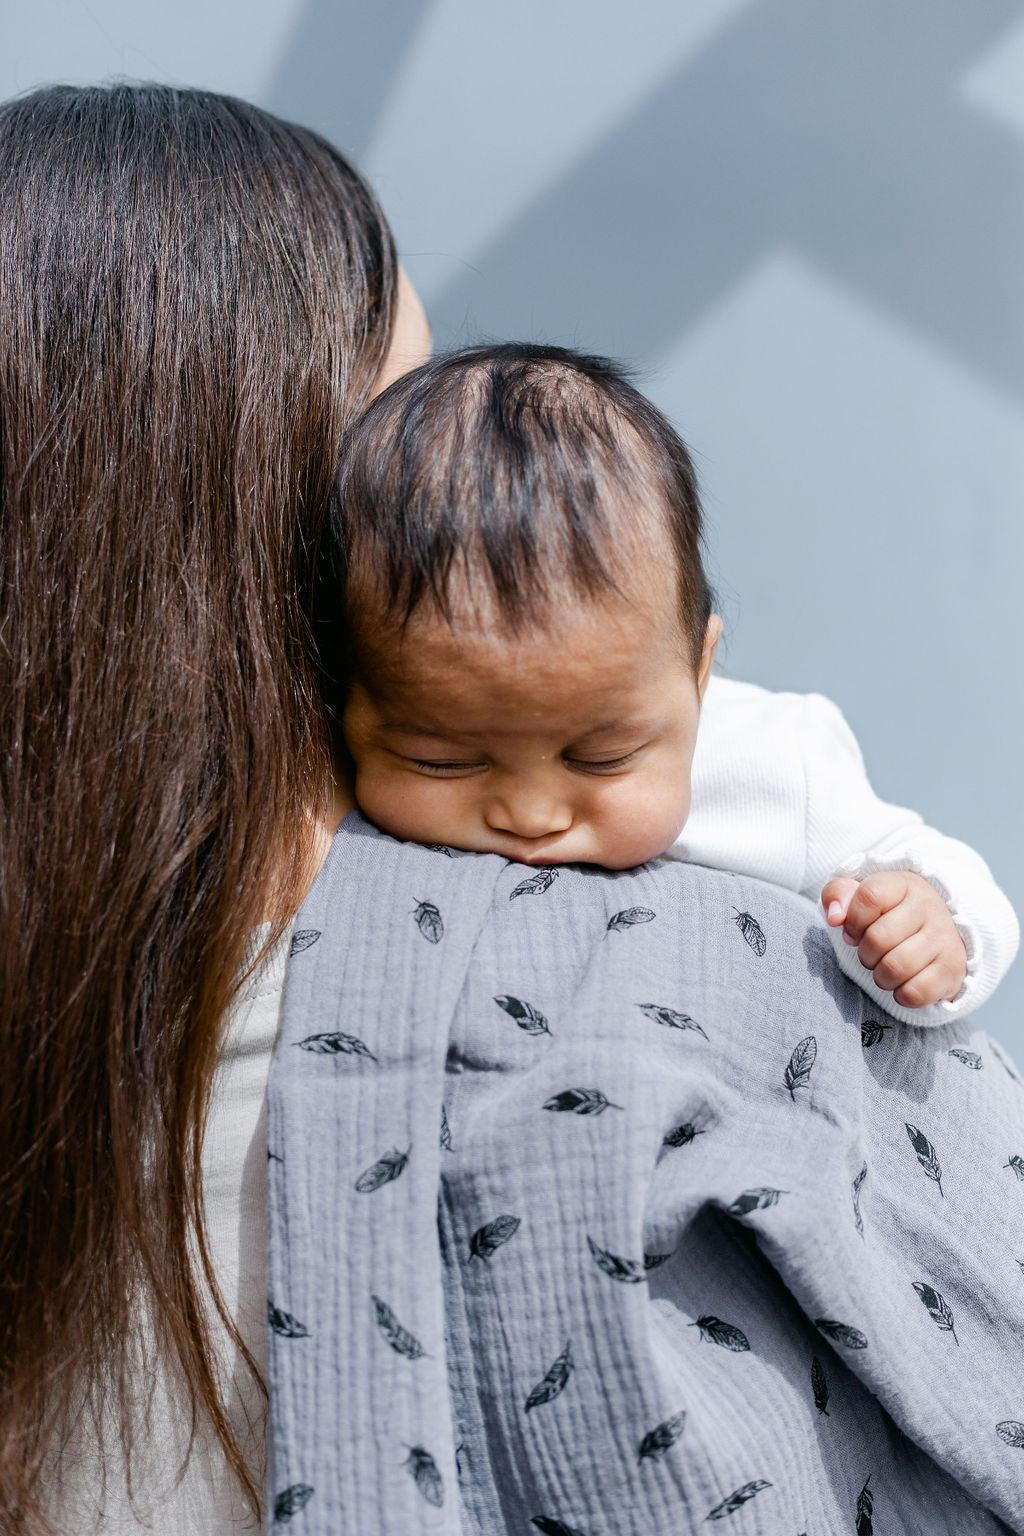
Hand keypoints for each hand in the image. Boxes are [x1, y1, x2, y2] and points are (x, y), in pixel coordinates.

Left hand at [820, 871, 967, 1008]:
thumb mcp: (862, 896)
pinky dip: (900, 995)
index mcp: (905, 884)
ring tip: (886, 968)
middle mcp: (930, 907)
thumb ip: (838, 895)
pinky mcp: (952, 970)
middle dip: (864, 953)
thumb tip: (835, 918)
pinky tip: (904, 983)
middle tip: (872, 954)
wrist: (938, 937)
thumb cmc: (890, 916)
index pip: (870, 896)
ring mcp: (945, 939)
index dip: (853, 921)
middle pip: (877, 938)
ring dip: (880, 976)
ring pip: (895, 968)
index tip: (854, 932)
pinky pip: (914, 993)